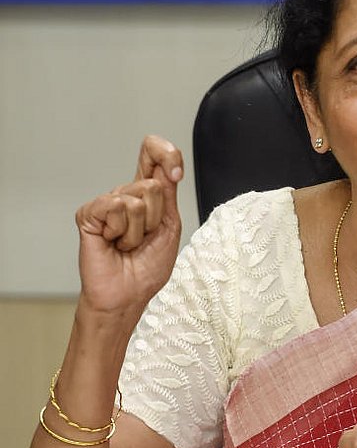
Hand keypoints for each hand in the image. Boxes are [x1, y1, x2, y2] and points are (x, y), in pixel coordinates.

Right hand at [75, 135, 183, 313]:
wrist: (128, 294)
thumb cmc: (147, 266)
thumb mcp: (169, 226)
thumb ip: (167, 195)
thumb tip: (169, 166)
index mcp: (147, 195)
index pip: (153, 154)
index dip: (167, 153)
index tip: (176, 173)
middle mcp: (125, 195)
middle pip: (152, 184)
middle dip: (156, 218)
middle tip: (144, 238)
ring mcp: (106, 204)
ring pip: (136, 199)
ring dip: (139, 230)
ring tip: (128, 244)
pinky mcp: (89, 214)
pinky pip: (114, 207)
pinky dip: (121, 231)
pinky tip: (112, 242)